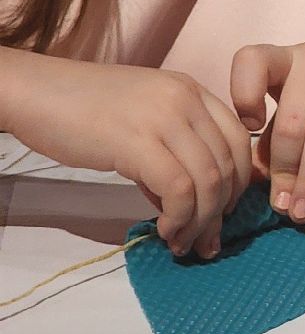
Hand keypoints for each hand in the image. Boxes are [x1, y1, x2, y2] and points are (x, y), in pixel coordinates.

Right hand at [7, 61, 248, 258]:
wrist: (34, 93)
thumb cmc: (80, 111)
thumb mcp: (141, 123)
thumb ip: (169, 154)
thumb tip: (183, 204)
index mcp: (192, 90)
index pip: (239, 139)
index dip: (240, 181)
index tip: (226, 210)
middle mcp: (187, 99)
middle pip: (229, 163)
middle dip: (223, 210)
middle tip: (207, 240)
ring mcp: (165, 117)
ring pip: (208, 180)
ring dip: (201, 221)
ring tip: (183, 243)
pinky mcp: (137, 142)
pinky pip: (179, 188)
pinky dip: (180, 217)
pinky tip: (166, 230)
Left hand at [229, 41, 304, 222]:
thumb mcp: (299, 104)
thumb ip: (272, 137)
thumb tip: (253, 180)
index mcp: (286, 60)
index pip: (252, 61)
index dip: (244, 94)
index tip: (251, 127)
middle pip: (292, 120)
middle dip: (285, 169)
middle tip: (282, 205)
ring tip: (304, 209)